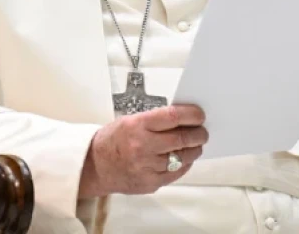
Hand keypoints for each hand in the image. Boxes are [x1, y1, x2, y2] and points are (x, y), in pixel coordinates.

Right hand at [78, 104, 207, 197]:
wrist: (94, 166)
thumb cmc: (112, 140)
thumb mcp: (130, 121)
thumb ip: (155, 120)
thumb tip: (183, 119)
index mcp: (137, 126)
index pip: (173, 117)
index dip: (191, 115)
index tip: (200, 115)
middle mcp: (143, 146)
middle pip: (181, 139)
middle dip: (198, 134)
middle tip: (203, 132)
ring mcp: (147, 167)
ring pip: (181, 157)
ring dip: (193, 150)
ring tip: (196, 145)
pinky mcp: (150, 183)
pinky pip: (175, 173)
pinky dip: (184, 165)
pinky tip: (185, 159)